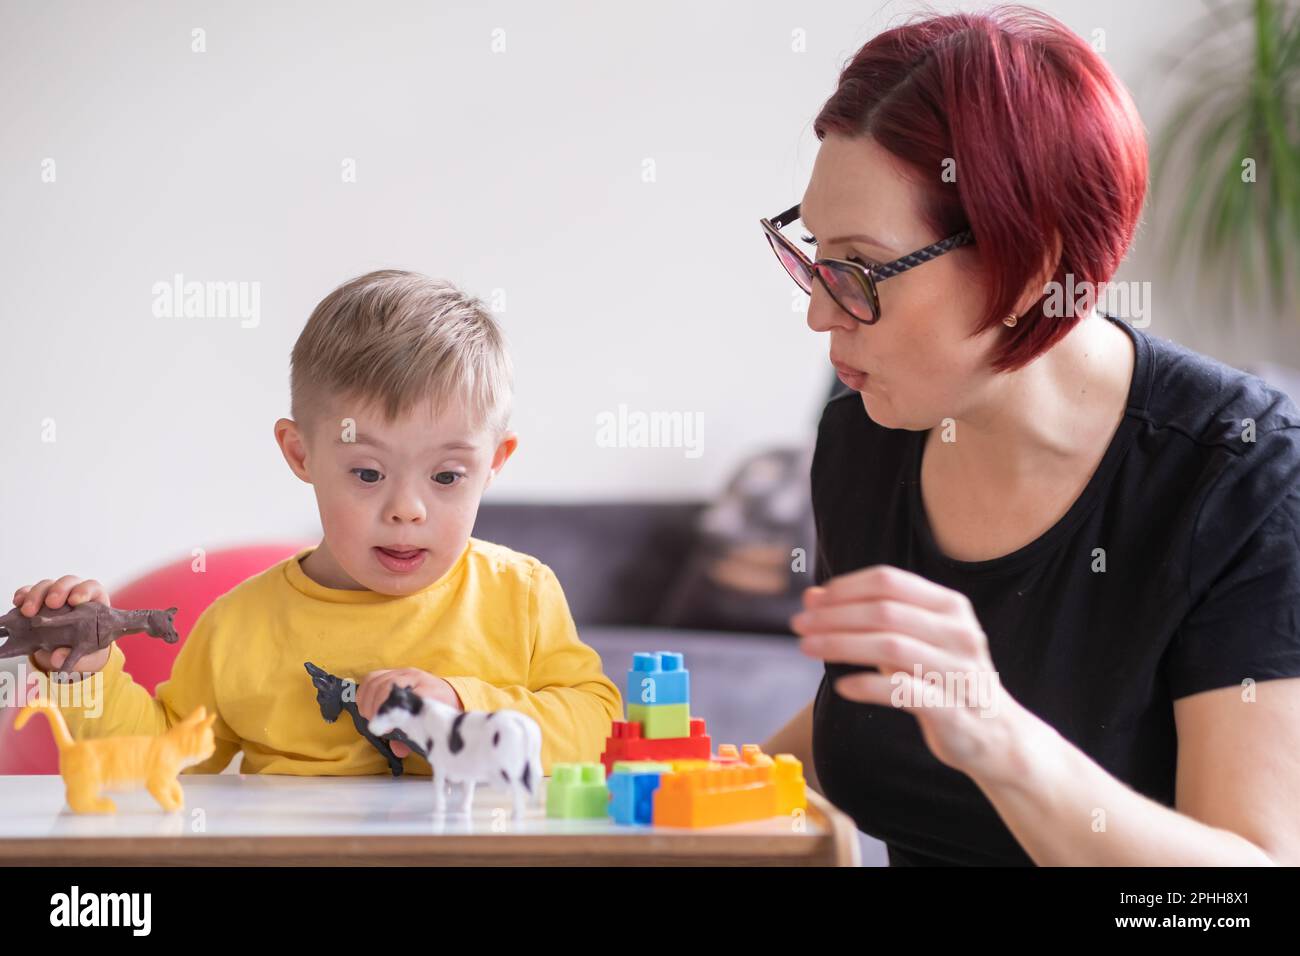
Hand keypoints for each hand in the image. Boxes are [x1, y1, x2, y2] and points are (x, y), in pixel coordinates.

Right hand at [12, 576, 111, 675]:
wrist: (69, 646)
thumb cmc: (85, 645)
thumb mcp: (86, 653)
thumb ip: (77, 658)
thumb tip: (56, 658)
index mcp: (92, 602)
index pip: (91, 588)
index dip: (84, 591)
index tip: (75, 601)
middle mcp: (73, 593)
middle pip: (67, 582)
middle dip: (59, 590)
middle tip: (52, 604)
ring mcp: (53, 594)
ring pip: (46, 585)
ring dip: (36, 596)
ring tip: (28, 612)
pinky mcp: (36, 599)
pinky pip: (28, 592)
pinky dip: (22, 595)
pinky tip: (17, 603)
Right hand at [356, 668, 460, 757]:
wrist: (447, 693)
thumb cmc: (438, 709)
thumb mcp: (430, 724)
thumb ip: (414, 737)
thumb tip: (399, 750)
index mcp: (425, 689)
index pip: (401, 695)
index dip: (386, 710)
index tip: (383, 728)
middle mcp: (412, 676)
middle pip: (383, 685)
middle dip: (374, 708)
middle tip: (375, 724)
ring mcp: (401, 672)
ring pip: (374, 680)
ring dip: (366, 700)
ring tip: (369, 716)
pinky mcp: (392, 673)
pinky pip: (372, 678)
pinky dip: (364, 692)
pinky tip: (365, 706)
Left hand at [791, 564, 1027, 781]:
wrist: (995, 734)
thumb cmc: (943, 679)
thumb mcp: (915, 640)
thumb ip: (871, 618)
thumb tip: (813, 596)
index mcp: (950, 606)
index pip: (889, 581)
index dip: (845, 587)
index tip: (812, 601)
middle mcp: (958, 632)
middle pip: (884, 611)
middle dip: (834, 615)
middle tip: (798, 625)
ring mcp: (958, 670)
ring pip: (889, 646)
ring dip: (841, 644)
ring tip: (808, 648)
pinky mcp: (952, 708)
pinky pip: (902, 690)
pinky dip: (867, 685)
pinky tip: (842, 686)